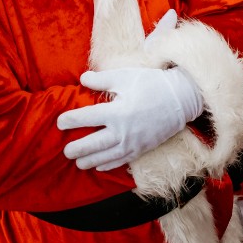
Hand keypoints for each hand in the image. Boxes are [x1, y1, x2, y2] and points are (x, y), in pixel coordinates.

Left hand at [57, 66, 203, 170]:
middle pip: (90, 145)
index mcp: (116, 111)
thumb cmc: (153, 84)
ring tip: (78, 161)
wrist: (182, 98)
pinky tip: (99, 166)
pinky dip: (107, 165)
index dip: (68, 121)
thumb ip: (102, 79)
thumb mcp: (127, 76)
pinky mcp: (141, 149)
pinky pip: (120, 162)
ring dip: (87, 161)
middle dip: (74, 149)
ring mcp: (132, 143)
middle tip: (66, 150)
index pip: (84, 119)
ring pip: (103, 158)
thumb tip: (82, 79)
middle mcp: (121, 131)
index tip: (60, 122)